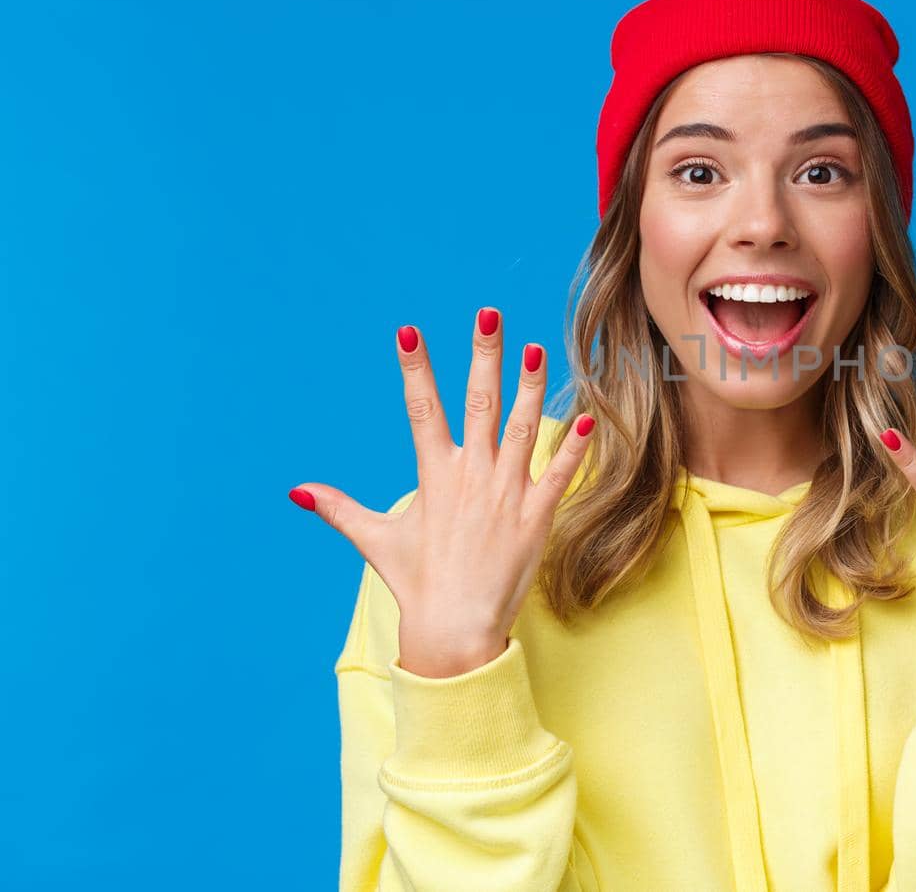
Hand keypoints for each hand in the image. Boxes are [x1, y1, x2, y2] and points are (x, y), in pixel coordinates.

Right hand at [289, 307, 596, 676]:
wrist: (454, 630)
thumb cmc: (417, 584)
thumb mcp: (375, 540)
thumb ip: (339, 509)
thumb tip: (298, 491)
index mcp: (433, 476)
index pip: (421, 409)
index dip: (416, 369)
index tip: (409, 331)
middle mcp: (470, 477)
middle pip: (477, 404)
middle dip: (483, 356)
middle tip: (488, 315)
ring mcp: (505, 494)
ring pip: (521, 428)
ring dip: (530, 386)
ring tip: (536, 348)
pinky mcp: (536, 517)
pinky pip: (558, 474)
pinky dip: (573, 447)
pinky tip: (586, 417)